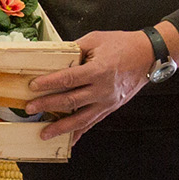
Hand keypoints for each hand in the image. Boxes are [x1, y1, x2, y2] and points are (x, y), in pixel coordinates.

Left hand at [27, 26, 174, 146]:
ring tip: (43, 133)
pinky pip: (93, 123)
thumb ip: (74, 49)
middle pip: (70, 100)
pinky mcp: (110, 108)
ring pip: (81, 119)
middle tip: (30, 108)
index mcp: (98, 70)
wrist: (148, 55)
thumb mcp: (95, 39)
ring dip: (61, 128)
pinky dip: (80, 133)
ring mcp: (107, 102)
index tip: (33, 86)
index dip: (49, 83)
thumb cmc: (122, 44)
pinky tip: (69, 140)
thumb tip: (53, 57)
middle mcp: (103, 89)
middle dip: (48, 105)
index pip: (69, 79)